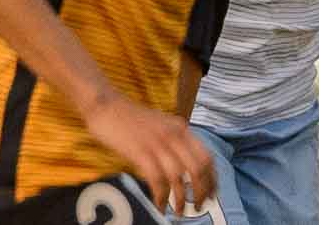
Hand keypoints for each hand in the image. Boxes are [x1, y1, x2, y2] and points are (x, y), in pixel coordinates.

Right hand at [82, 92, 216, 212]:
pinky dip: (161, 196)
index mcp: (181, 128)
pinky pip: (157, 179)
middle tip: (198, 207)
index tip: (212, 194)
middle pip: (197, 169)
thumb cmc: (130, 118)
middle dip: (200, 192)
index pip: (207, 157)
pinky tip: (160, 205)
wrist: (106, 105)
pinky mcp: (140, 151)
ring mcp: (157, 142)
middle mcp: (173, 134)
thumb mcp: (160, 125)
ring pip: (178, 177)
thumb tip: (184, 168)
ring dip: (180, 199)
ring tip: (179, 212)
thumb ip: (173, 141)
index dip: (212, 179)